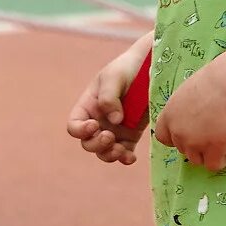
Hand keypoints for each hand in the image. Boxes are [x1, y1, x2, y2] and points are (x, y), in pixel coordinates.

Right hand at [64, 39, 148, 165]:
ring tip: (120, 150)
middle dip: (97, 144)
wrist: (151, 67)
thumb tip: (115, 121)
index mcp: (88, 107)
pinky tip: (131, 158)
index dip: (80, 130)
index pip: (74, 126)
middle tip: (109, 136)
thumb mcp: (114, 76)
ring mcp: (114, 130)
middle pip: (88, 143)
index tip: (94, 125)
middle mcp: (98, 121)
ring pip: (104, 152)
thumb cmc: (127, 68)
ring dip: (109, 155)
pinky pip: (124, 153)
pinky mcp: (131, 136)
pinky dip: (125, 159)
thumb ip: (109, 97)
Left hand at [153, 57, 225, 171]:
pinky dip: (221, 160)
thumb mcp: (188, 92)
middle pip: (182, 149)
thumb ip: (184, 108)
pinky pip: (213, 165)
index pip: (162, 137)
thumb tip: (191, 116)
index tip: (188, 133)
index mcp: (169, 114)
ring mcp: (194, 142)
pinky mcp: (213, 149)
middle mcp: (177, 131)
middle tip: (210, 134)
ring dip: (207, 153)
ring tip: (221, 142)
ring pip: (196, 159)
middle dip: (195, 144)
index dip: (175, 137)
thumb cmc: (214, 80)